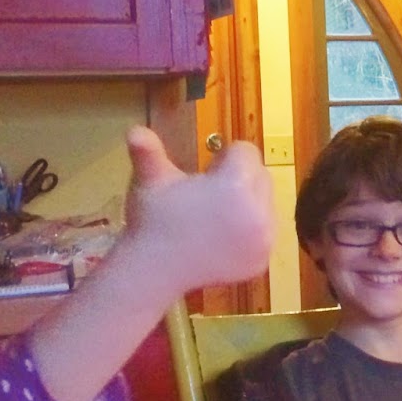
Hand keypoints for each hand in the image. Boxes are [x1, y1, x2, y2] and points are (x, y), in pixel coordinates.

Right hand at [122, 126, 274, 293]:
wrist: (152, 270)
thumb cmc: (152, 218)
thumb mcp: (151, 180)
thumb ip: (148, 152)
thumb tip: (135, 130)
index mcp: (236, 184)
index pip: (246, 152)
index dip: (223, 158)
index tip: (205, 173)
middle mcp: (258, 211)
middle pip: (261, 176)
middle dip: (241, 178)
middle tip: (209, 195)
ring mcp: (263, 239)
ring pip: (266, 204)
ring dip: (249, 204)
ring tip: (215, 217)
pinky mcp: (262, 260)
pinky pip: (266, 233)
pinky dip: (250, 232)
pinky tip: (221, 238)